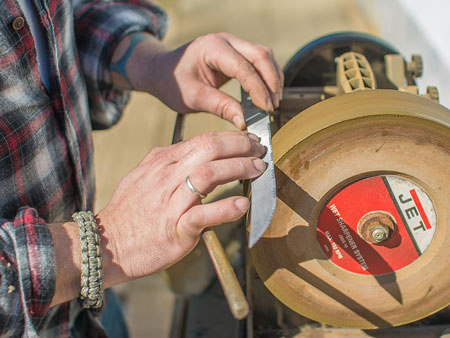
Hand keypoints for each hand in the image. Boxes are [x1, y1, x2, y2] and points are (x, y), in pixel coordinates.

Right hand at [97, 131, 265, 282]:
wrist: (106, 245)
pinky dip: (225, 208)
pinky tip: (242, 204)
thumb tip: (188, 149)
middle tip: (259, 151)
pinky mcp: (175, 228)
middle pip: (209, 149)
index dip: (231, 138)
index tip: (248, 141)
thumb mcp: (141, 175)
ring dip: (239, 169)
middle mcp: (166, 176)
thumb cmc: (128, 212)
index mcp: (161, 162)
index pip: (203, 140)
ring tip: (258, 169)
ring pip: (209, 175)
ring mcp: (171, 202)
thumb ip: (165, 161)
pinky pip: (202, 214)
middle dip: (240, 146)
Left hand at [117, 32, 283, 128]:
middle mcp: (226, 41)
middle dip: (271, 82)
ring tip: (272, 103)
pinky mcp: (236, 53)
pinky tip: (267, 94)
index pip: (244, 67)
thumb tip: (245, 123)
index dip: (258, 89)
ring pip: (264, 56)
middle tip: (273, 107)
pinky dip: (267, 77)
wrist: (162, 71)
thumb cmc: (173, 82)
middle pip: (261, 55)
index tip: (266, 109)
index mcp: (212, 48)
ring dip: (272, 79)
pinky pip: (259, 60)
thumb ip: (221, 108)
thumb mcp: (194, 98)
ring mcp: (233, 44)